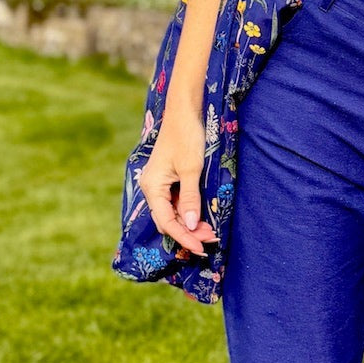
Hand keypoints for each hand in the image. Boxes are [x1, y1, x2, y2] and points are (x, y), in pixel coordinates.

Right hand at [139, 104, 219, 255]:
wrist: (184, 113)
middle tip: (211, 240)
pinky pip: (176, 204)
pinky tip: (202, 219)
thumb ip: (190, 199)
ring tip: (211, 232)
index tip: (200, 249)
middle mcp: (152, 188)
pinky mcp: (168, 181)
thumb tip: (190, 226)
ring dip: (190, 225)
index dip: (184, 237)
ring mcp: (160, 185)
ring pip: (174, 214)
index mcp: (153, 187)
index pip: (166, 222)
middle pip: (168, 221)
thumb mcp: (191, 170)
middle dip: (189, 233)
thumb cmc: (186, 138)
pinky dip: (189, 213)